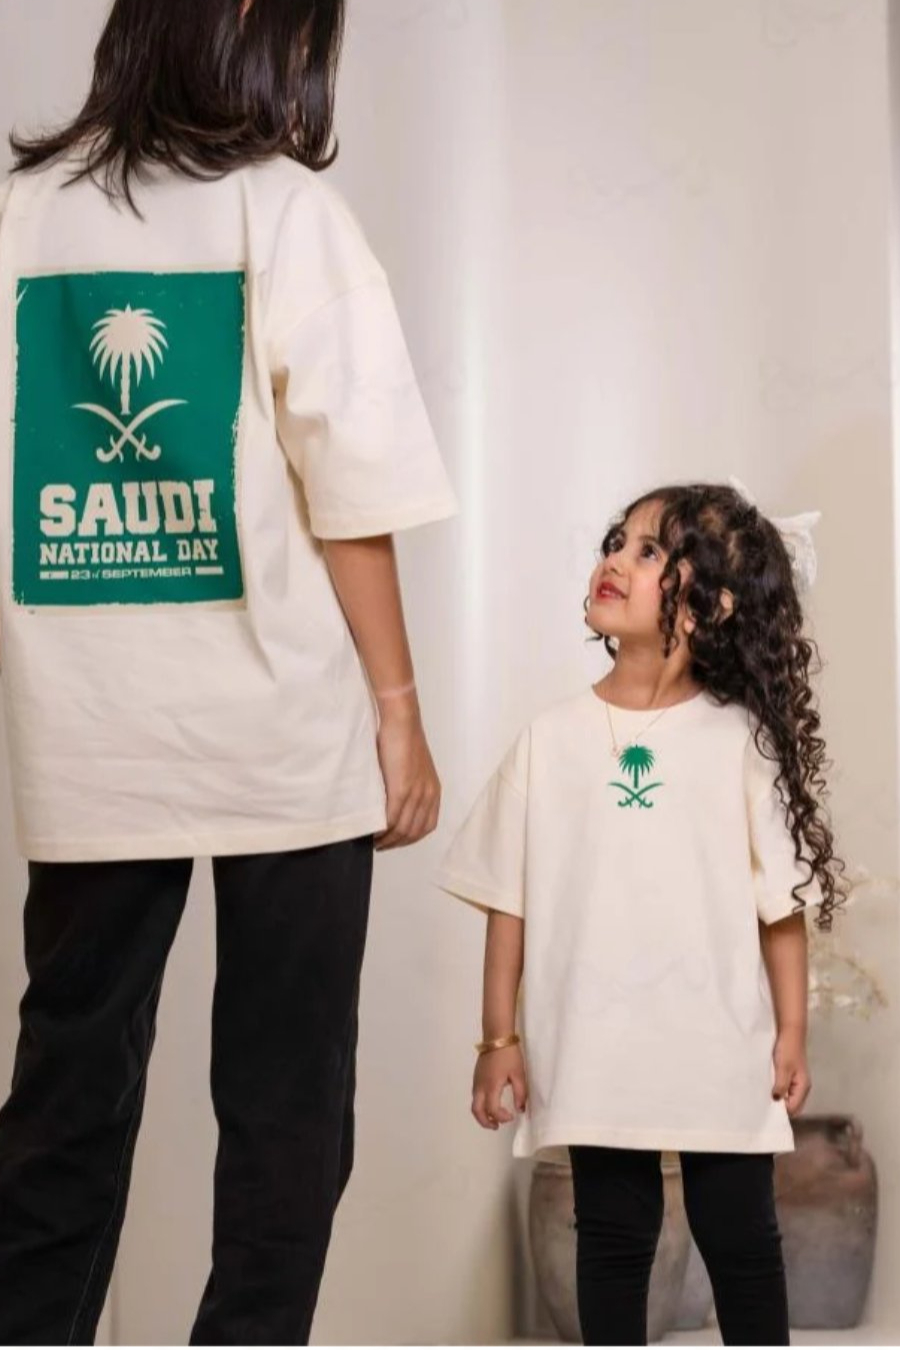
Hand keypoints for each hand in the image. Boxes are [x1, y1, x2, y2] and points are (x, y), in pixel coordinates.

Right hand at [374, 705, 440, 849]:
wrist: (401, 721)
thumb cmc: (402, 739)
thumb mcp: (411, 768)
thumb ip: (407, 786)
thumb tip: (390, 803)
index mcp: (434, 790)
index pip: (426, 826)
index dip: (410, 838)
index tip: (394, 841)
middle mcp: (428, 795)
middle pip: (414, 832)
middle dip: (396, 843)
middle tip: (379, 845)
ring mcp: (416, 793)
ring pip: (402, 829)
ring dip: (387, 839)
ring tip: (373, 841)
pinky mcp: (402, 789)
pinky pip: (392, 818)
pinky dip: (381, 829)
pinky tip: (372, 831)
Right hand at [472, 1044, 527, 1130]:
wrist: (496, 1037)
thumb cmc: (509, 1055)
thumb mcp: (519, 1074)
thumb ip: (520, 1093)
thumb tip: (520, 1109)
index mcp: (491, 1086)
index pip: (492, 1110)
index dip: (501, 1117)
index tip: (512, 1116)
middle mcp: (480, 1086)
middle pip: (476, 1111)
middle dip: (485, 1122)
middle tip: (496, 1126)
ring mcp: (476, 1081)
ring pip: (474, 1104)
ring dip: (483, 1114)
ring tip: (494, 1118)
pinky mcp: (476, 1077)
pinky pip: (475, 1096)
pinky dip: (481, 1105)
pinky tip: (491, 1102)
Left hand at [772, 1030, 810, 1116]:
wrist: (790, 1032)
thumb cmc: (787, 1050)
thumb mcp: (783, 1068)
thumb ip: (781, 1085)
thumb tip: (776, 1100)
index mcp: (803, 1087)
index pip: (793, 1108)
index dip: (781, 1111)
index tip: (766, 1110)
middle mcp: (802, 1087)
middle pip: (793, 1105)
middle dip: (780, 1107)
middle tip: (764, 1106)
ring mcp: (797, 1081)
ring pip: (789, 1098)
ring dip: (778, 1098)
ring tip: (764, 1098)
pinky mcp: (791, 1076)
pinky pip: (785, 1089)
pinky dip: (778, 1091)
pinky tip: (767, 1088)